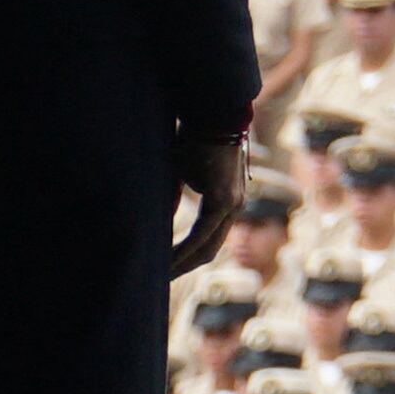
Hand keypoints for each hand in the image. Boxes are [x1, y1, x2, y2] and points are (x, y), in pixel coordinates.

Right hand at [165, 108, 252, 272]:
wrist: (212, 112)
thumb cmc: (194, 136)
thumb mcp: (182, 171)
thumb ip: (176, 196)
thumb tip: (161, 218)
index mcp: (226, 201)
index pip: (207, 239)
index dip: (186, 256)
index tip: (165, 267)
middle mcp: (234, 206)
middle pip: (209, 250)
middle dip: (184, 267)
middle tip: (160, 281)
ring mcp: (233, 205)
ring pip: (207, 247)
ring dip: (183, 263)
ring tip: (160, 275)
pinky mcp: (223, 200)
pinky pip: (203, 234)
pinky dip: (184, 248)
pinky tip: (167, 259)